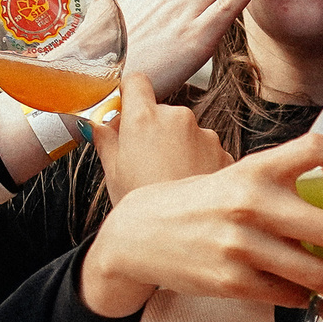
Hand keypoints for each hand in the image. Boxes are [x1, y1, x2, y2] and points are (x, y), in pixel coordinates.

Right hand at [79, 132, 322, 317]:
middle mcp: (252, 203)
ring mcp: (242, 246)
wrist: (140, 234)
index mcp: (257, 168)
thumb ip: (286, 184)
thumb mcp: (240, 178)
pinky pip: (290, 293)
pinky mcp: (233, 281)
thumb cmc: (202, 204)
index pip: (317, 149)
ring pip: (319, 273)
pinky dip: (312, 297)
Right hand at [92, 73, 229, 201]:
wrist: (181, 239)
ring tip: (169, 180)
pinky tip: (187, 186)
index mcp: (144, 119)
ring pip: (186, 132)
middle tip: (143, 161)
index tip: (125, 108)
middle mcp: (178, 118)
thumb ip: (106, 140)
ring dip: (178, 147)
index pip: (136, 82)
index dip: (129, 93)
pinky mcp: (224, 152)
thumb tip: (97, 124)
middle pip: (162, 111)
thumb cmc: (143, 209)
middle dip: (153, 129)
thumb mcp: (113, 174)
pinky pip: (206, 149)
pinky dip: (198, 162)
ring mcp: (205, 134)